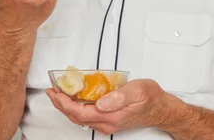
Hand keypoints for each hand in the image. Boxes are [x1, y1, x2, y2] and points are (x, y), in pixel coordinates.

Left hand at [46, 79, 182, 135]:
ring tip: (58, 92)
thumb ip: (119, 96)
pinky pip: (87, 115)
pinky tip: (74, 97)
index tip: (55, 92)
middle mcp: (107, 123)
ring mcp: (107, 123)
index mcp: (111, 116)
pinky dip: (76, 106)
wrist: (162, 109)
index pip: (80, 112)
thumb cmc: (151, 98)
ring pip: (80, 117)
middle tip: (51, 90)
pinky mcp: (109, 120)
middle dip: (60, 104)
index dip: (64, 103)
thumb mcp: (138, 91)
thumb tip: (100, 102)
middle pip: (76, 117)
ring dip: (66, 105)